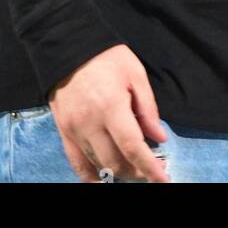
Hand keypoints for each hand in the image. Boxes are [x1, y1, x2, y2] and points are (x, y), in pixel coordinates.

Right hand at [48, 44, 171, 182]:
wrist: (68, 46)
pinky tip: (102, 181)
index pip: (132, 147)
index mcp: (111, 106)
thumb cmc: (106, 57)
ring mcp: (74, 130)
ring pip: (98, 164)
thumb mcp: (135, 73)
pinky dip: (90, 177)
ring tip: (133, 169)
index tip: (163, 180)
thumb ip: (148, 108)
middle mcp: (90, 123)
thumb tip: (159, 137)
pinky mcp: (64, 131)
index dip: (150, 168)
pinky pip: (76, 162)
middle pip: (115, 162)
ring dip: (118, 172)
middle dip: (136, 171)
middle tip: (151, 169)